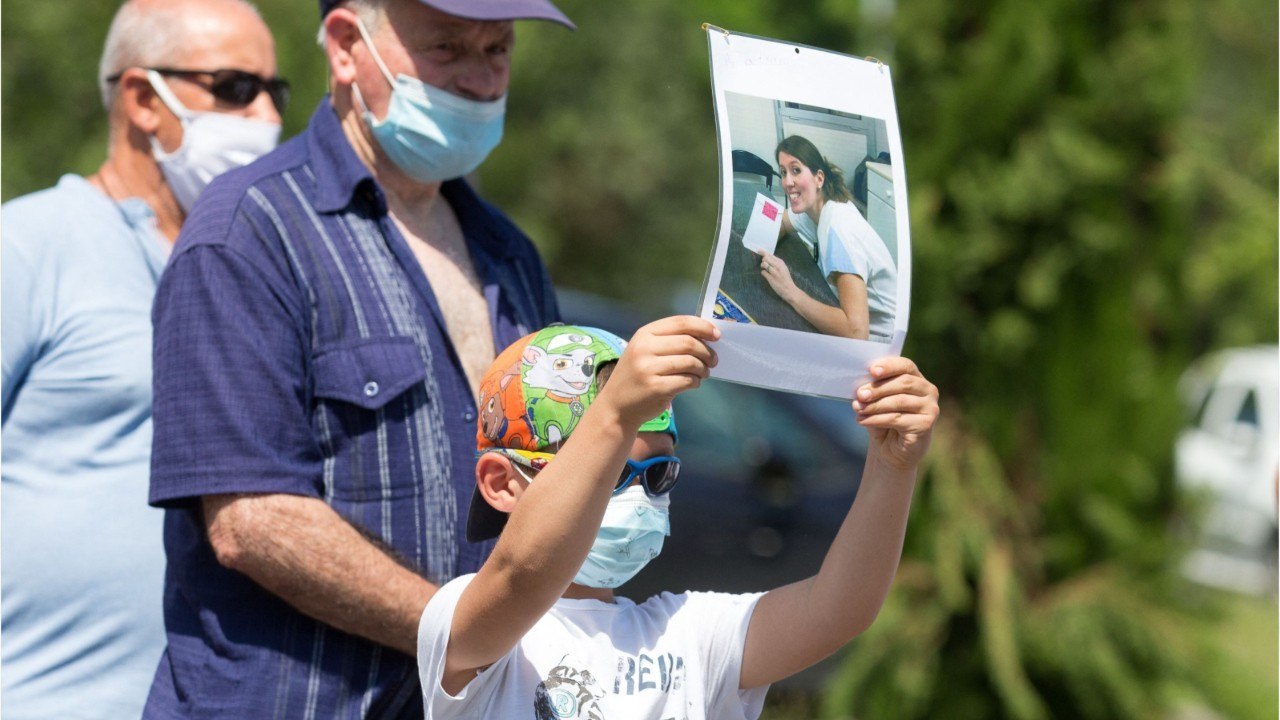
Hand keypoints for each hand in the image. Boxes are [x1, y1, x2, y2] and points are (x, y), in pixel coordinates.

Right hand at [598, 316, 719, 428]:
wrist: (616, 406)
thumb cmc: (637, 376)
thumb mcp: (645, 351)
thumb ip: (670, 341)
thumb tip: (706, 337)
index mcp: (644, 334)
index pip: (680, 322)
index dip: (703, 327)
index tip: (717, 335)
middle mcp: (644, 348)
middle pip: (688, 342)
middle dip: (707, 351)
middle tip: (713, 360)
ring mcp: (648, 368)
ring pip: (690, 362)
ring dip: (703, 368)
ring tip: (704, 373)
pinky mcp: (656, 388)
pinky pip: (687, 380)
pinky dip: (696, 382)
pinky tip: (694, 383)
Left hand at [758, 250, 798, 302]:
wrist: (789, 289)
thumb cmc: (786, 279)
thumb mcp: (783, 268)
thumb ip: (777, 263)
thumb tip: (767, 257)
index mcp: (781, 262)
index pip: (770, 255)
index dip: (763, 253)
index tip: (759, 251)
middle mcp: (778, 266)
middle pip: (766, 258)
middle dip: (763, 260)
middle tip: (764, 264)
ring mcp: (774, 272)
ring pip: (764, 264)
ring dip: (762, 266)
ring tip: (765, 269)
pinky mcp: (771, 278)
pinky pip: (763, 272)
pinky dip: (763, 273)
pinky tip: (766, 275)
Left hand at [852, 357, 938, 470]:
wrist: (892, 451)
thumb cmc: (884, 422)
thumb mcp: (877, 403)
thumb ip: (872, 393)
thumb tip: (860, 390)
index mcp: (917, 379)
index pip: (906, 366)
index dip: (889, 366)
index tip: (872, 370)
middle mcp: (928, 391)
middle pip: (903, 383)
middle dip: (878, 388)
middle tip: (860, 394)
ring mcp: (930, 408)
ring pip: (899, 401)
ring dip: (875, 405)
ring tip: (858, 409)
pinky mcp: (926, 425)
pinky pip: (897, 419)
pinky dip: (876, 419)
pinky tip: (862, 420)